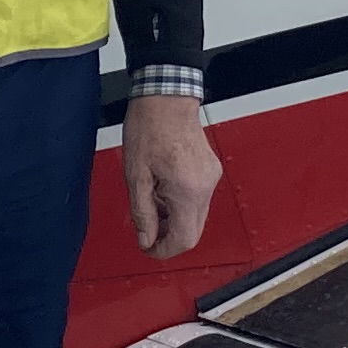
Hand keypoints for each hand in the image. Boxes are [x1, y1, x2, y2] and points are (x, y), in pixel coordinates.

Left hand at [122, 92, 221, 260]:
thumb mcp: (135, 175)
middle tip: (146, 229)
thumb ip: (142, 212)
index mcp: (187, 190)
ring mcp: (212, 178)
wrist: (167, 97)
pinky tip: (163, 189)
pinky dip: (181, 204)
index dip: (163, 250)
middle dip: (169, 237)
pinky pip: (199, 200)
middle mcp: (205, 187)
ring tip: (151, 201)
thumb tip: (146, 239)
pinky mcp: (212, 171)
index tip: (147, 247)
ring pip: (196, 217)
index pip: (183, 239)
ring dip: (174, 219)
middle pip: (193, 232)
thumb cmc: (149, 127)